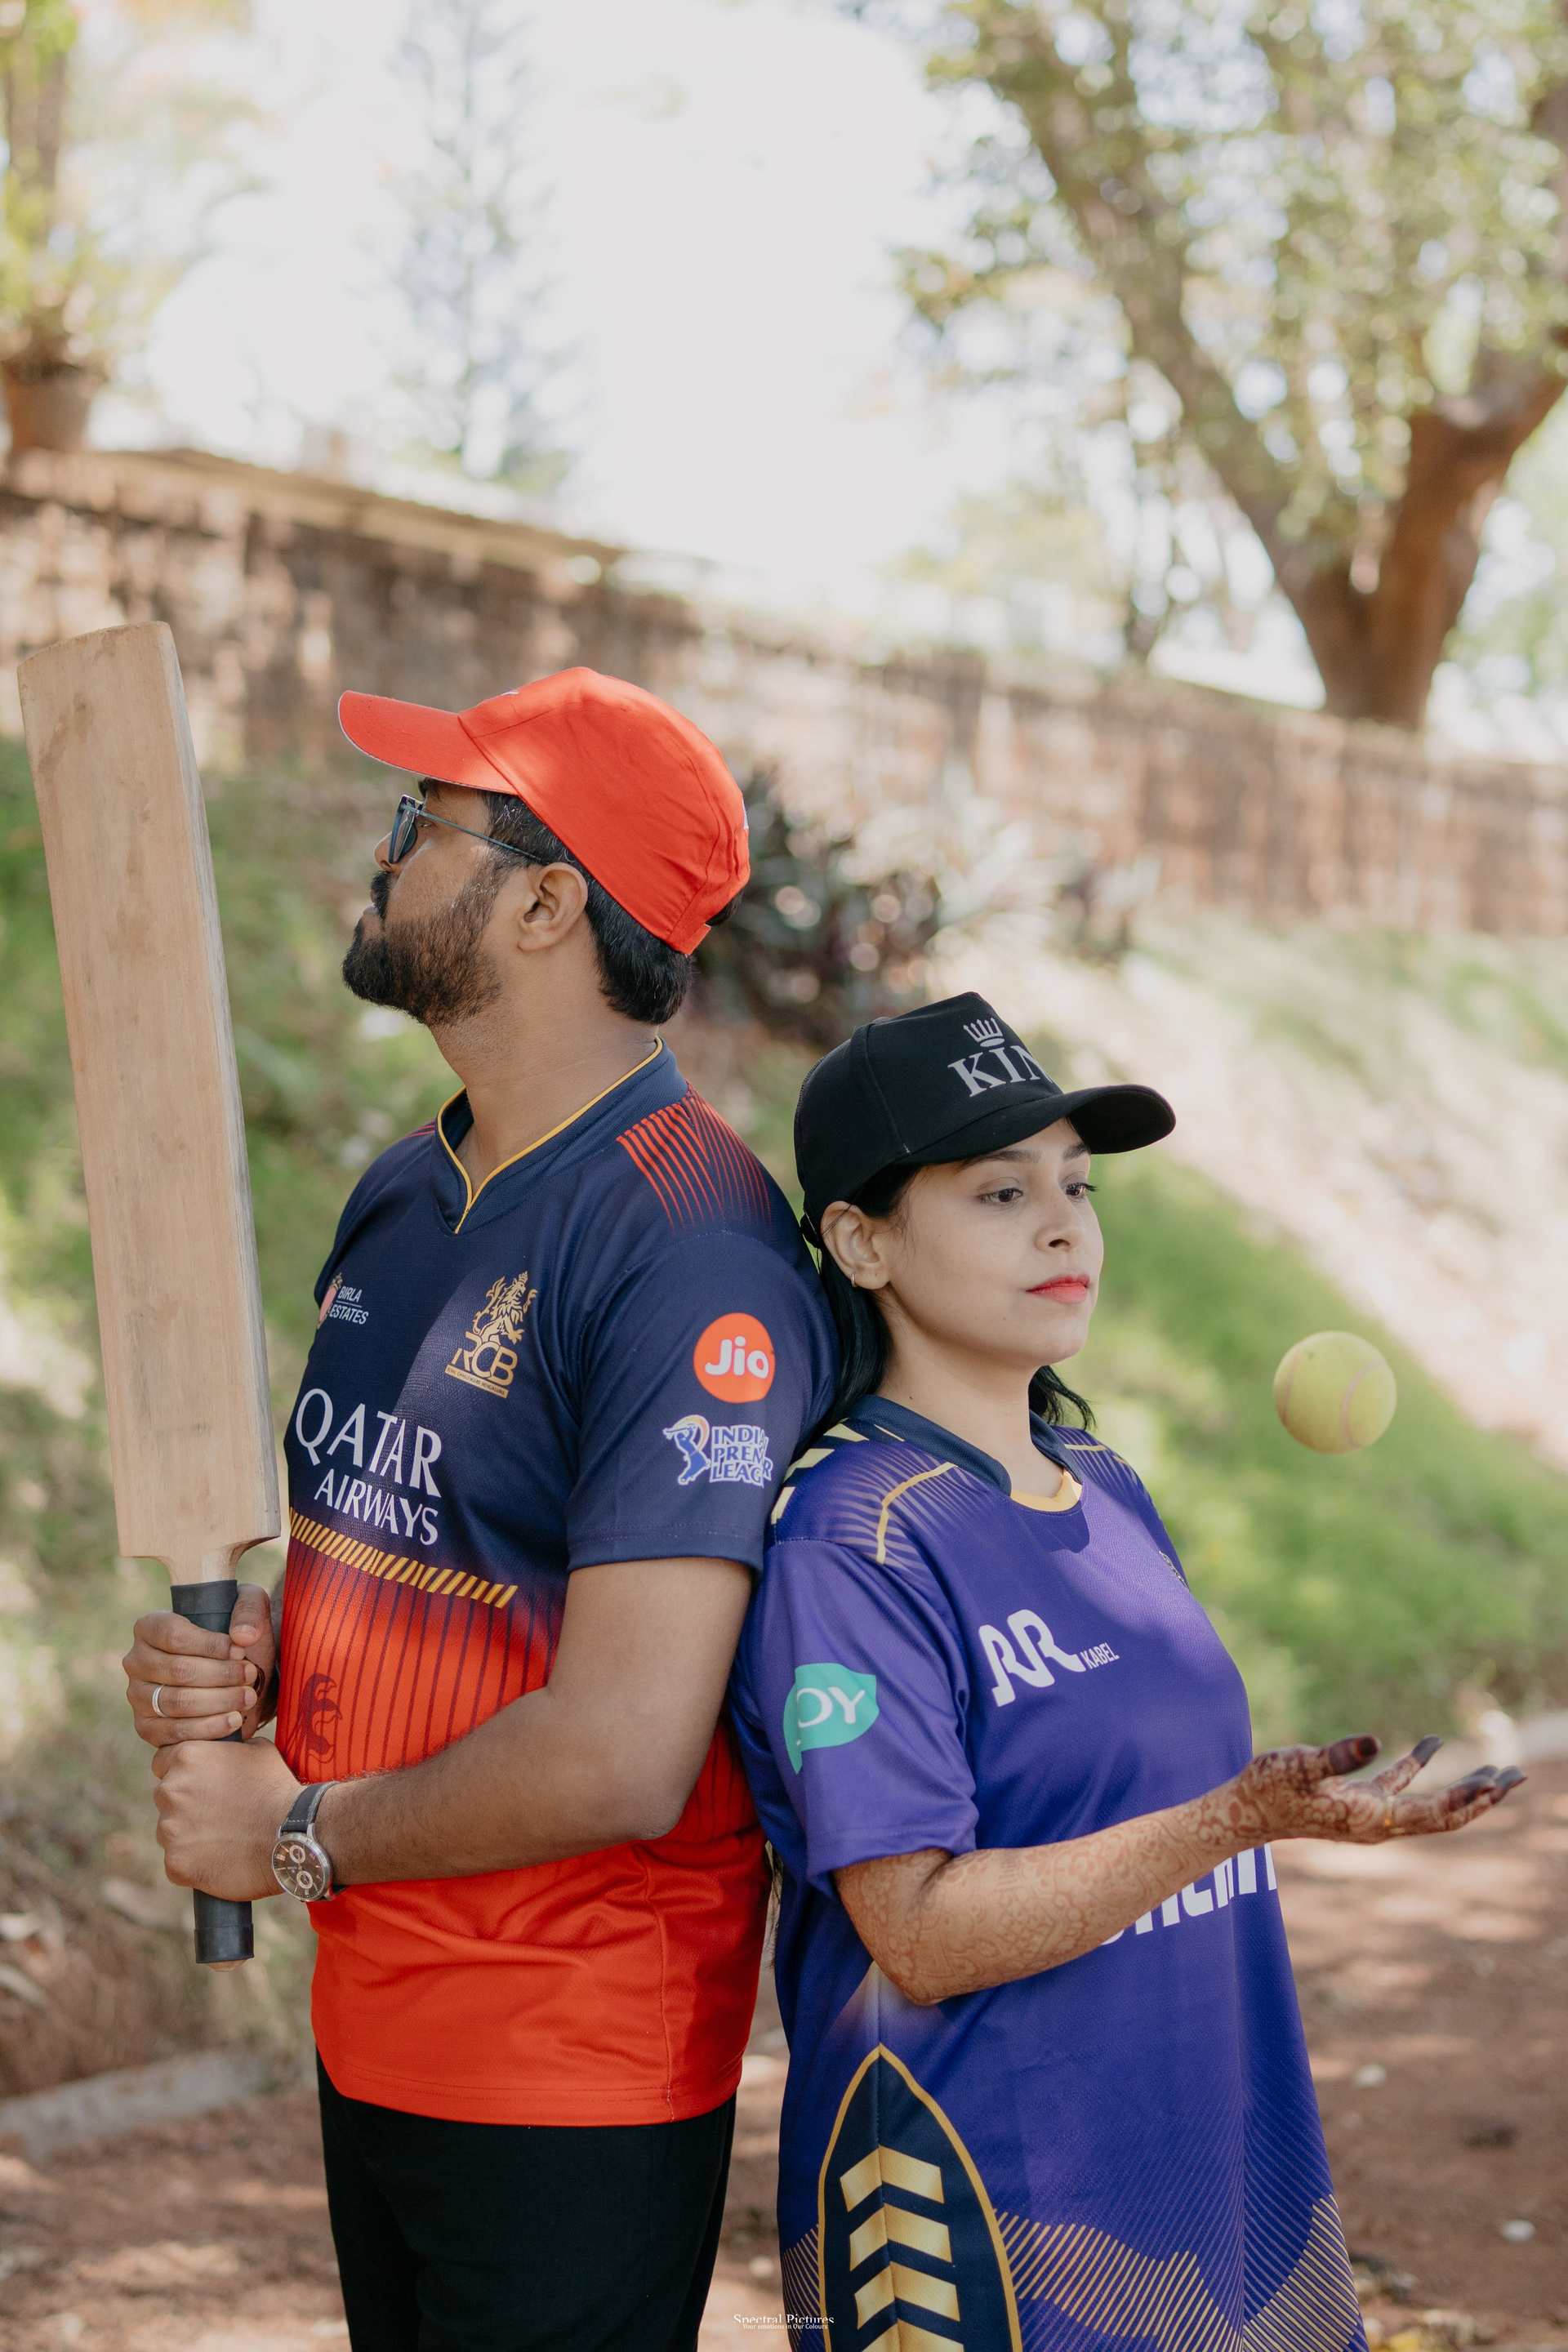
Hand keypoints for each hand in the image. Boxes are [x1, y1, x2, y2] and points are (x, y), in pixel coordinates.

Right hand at [123, 1583, 275, 1746]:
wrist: (232, 1672)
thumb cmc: (234, 1635)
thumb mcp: (248, 1606)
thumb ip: (249, 1610)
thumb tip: (243, 1637)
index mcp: (149, 1627)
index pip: (175, 1636)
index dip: (211, 1645)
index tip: (240, 1651)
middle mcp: (136, 1661)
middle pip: (178, 1671)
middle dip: (221, 1675)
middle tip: (250, 1676)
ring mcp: (137, 1696)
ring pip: (177, 1702)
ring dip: (218, 1701)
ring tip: (247, 1697)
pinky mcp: (146, 1727)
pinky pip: (174, 1732)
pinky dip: (208, 1728)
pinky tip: (234, 1721)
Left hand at [150, 1736, 299, 1900]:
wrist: (292, 1833)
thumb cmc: (277, 1788)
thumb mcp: (255, 1750)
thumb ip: (225, 1750)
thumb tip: (220, 1752)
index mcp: (186, 1757)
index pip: (163, 1762)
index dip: (183, 1773)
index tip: (200, 1785)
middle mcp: (170, 1790)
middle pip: (166, 1798)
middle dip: (185, 1804)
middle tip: (217, 1813)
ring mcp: (170, 1829)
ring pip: (170, 1831)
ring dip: (189, 1834)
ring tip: (223, 1838)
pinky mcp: (175, 1863)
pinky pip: (178, 1862)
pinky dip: (194, 1863)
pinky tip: (220, 1860)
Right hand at [1223, 1732, 1523, 1845]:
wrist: (1247, 1811)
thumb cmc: (1270, 1788)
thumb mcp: (1300, 1765)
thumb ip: (1338, 1755)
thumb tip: (1373, 1739)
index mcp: (1372, 1819)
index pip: (1433, 1813)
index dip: (1465, 1800)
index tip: (1496, 1783)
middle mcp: (1380, 1823)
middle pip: (1445, 1816)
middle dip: (1482, 1800)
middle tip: (1517, 1777)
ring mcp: (1372, 1814)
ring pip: (1431, 1805)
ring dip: (1464, 1789)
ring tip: (1497, 1772)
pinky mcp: (1360, 1801)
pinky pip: (1401, 1785)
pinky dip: (1421, 1765)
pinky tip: (1433, 1742)